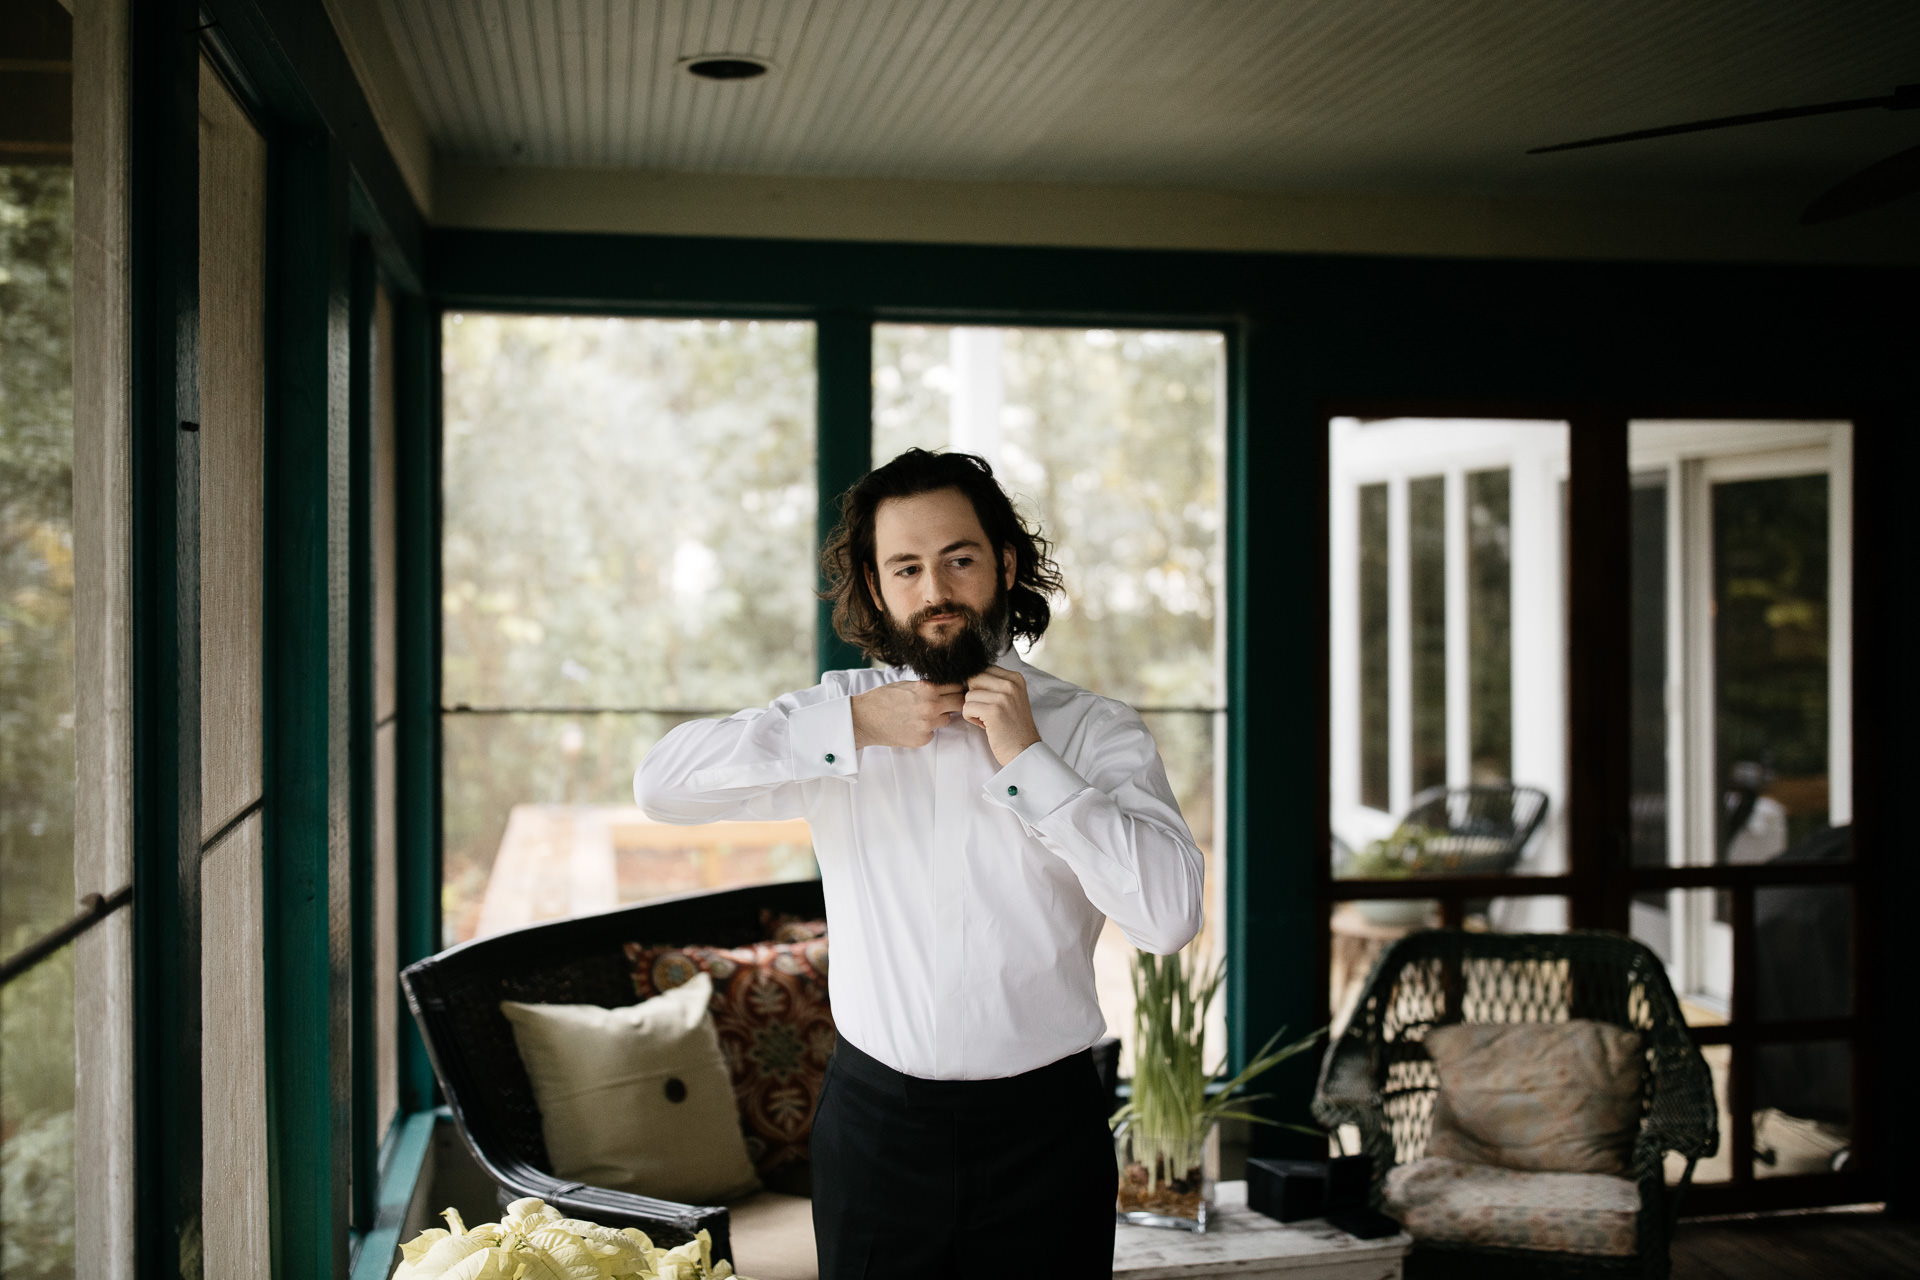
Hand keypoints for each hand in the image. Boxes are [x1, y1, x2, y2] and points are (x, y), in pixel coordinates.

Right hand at [851, 680, 965, 750]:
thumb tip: (948, 686)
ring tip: (920, 714)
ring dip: (939, 716)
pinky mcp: (922, 739)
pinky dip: (926, 729)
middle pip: (960, 703)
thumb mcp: (907, 684)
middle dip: (955, 702)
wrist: (865, 718)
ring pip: (947, 719)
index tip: (953, 690)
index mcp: (927, 688)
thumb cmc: (883, 698)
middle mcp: (931, 706)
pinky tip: (911, 725)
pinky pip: (933, 732)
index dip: (956, 688)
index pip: (957, 687)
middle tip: (945, 702)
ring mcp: (927, 725)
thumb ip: (928, 686)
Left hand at [962, 666, 1041, 767]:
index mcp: (1015, 678)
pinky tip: (985, 725)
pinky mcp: (994, 711)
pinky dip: (971, 718)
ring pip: (968, 695)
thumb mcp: (1010, 697)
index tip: (989, 701)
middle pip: (973, 679)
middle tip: (986, 710)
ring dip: (973, 709)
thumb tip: (968, 675)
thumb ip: (995, 684)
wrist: (1024, 750)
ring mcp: (1003, 697)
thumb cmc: (1014, 726)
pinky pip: (966, 708)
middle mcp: (1011, 684)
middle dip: (974, 696)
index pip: (983, 669)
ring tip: (987, 719)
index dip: (979, 686)